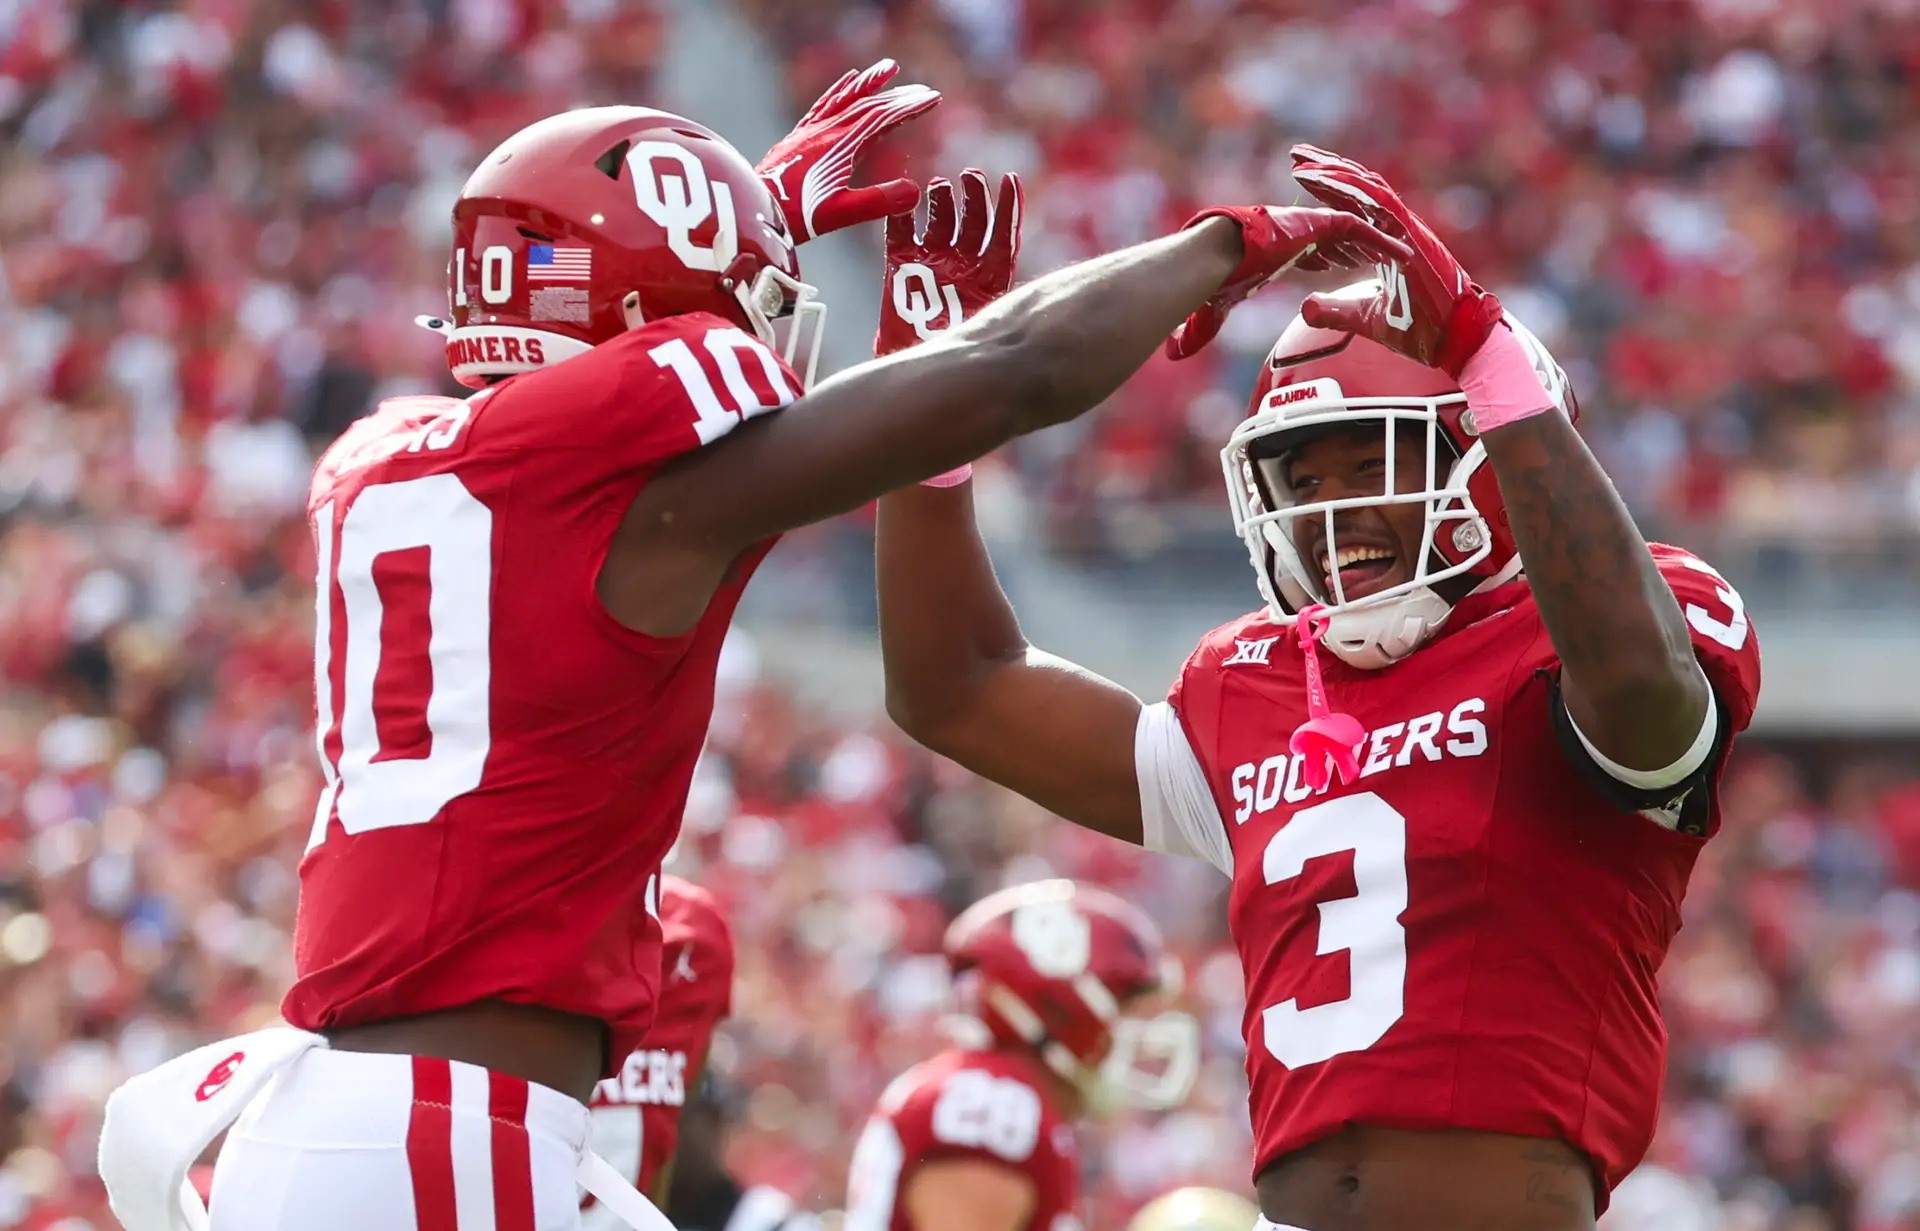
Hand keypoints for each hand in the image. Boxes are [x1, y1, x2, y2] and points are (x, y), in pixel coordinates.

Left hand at [757, 59, 940, 243]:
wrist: (751, 207)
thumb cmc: (794, 215)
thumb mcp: (839, 214)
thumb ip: (877, 202)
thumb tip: (916, 192)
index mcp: (841, 144)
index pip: (883, 117)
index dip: (910, 107)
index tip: (934, 98)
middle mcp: (827, 130)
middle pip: (868, 105)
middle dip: (899, 97)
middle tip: (924, 91)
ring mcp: (811, 131)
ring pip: (846, 100)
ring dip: (870, 85)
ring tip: (888, 69)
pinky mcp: (798, 137)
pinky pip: (824, 105)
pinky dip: (840, 90)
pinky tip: (848, 81)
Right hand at [876, 169, 1021, 357]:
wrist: (915, 376)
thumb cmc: (954, 361)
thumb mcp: (985, 333)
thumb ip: (998, 316)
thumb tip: (1028, 315)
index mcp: (987, 279)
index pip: (1002, 236)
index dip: (1007, 208)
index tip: (1010, 180)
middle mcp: (962, 267)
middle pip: (971, 223)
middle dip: (973, 198)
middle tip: (970, 177)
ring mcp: (931, 265)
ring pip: (940, 223)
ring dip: (941, 202)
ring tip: (939, 187)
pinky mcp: (899, 268)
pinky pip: (900, 235)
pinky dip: (900, 217)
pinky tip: (903, 202)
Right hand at [1166, 206, 1414, 360]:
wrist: (1211, 258)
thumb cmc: (1210, 280)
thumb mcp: (1210, 308)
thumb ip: (1198, 329)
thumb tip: (1171, 353)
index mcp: (1281, 247)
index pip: (1316, 249)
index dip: (1335, 259)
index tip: (1350, 270)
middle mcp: (1299, 232)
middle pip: (1344, 239)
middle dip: (1367, 251)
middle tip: (1390, 269)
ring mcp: (1311, 224)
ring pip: (1358, 233)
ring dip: (1382, 247)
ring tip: (1408, 265)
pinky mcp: (1321, 222)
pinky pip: (1363, 230)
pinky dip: (1383, 244)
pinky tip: (1404, 258)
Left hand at [1287, 144, 1504, 377]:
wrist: (1456, 339)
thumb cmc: (1422, 331)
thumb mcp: (1367, 320)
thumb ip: (1337, 311)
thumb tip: (1306, 308)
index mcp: (1389, 242)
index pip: (1355, 208)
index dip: (1329, 191)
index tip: (1300, 179)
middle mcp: (1398, 229)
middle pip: (1359, 188)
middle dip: (1326, 169)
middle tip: (1294, 154)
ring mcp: (1406, 228)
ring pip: (1367, 187)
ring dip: (1333, 171)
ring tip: (1300, 160)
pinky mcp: (1412, 234)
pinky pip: (1379, 202)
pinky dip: (1351, 188)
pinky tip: (1325, 179)